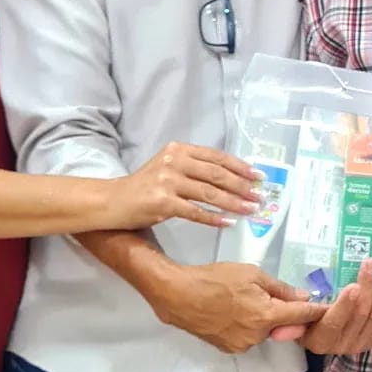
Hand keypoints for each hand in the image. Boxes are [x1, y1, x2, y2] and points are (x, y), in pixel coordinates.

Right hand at [105, 143, 261, 229]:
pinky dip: (213, 218)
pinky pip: (195, 211)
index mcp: (179, 149)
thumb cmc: (145, 186)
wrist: (112, 201)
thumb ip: (195, 168)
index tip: (258, 176)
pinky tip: (227, 222)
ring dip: (233, 203)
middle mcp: (174, 161)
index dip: (240, 167)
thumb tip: (233, 179)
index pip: (217, 157)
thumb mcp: (169, 167)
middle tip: (259, 197)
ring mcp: (167, 181)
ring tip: (250, 210)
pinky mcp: (162, 202)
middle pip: (217, 174)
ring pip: (209, 193)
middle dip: (242, 186)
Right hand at [148, 261, 324, 353]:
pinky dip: (249, 325)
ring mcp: (241, 345)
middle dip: (285, 313)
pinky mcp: (227, 348)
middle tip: (275, 296)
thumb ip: (280, 289)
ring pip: (265, 331)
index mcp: (265, 316)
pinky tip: (235, 311)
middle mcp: (256, 336)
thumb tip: (304, 297)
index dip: (316, 312)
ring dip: (265, 319)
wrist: (178, 294)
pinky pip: (248, 336)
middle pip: (283, 325)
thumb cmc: (215, 278)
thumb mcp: (252, 274)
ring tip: (244, 300)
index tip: (330, 309)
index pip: (301, 316)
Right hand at [271, 259, 371, 353]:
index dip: (344, 305)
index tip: (353, 286)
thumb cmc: (303, 323)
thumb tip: (280, 325)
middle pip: (359, 314)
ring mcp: (360, 342)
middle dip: (368, 287)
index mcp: (321, 339)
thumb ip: (292, 321)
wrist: (316, 341)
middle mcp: (343, 344)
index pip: (334, 322)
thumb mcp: (293, 322)